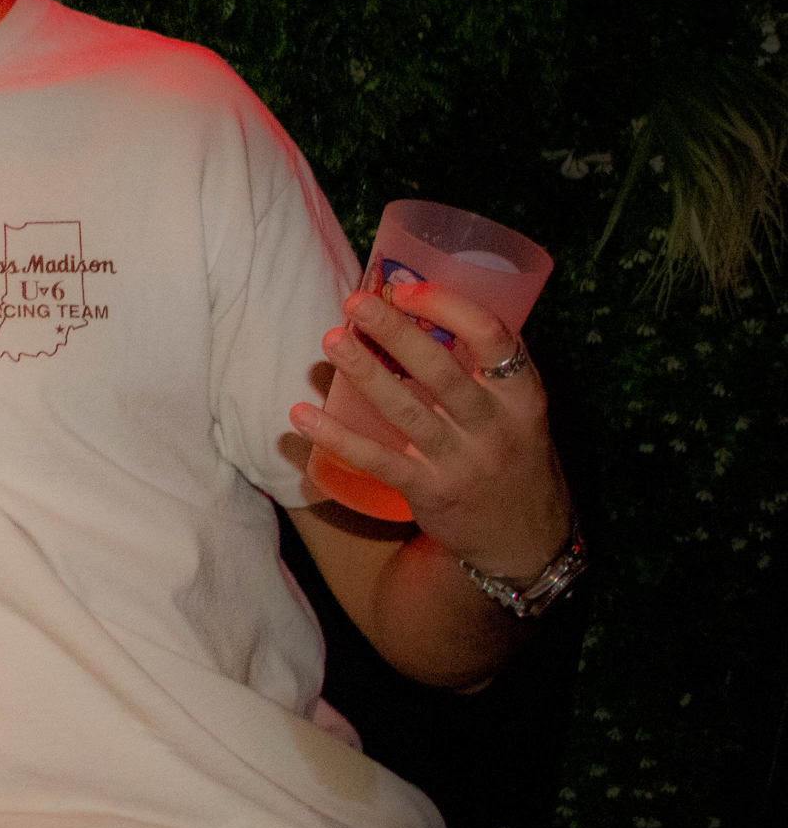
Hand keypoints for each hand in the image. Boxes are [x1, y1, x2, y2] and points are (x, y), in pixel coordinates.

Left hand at [292, 278, 573, 581]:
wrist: (525, 539)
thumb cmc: (510, 454)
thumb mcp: (517, 409)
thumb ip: (476, 366)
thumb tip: (406, 307)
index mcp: (522, 395)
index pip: (493, 337)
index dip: (448, 306)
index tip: (405, 289)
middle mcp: (495, 426)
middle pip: (441, 371)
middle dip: (395, 332)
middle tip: (356, 302)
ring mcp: (461, 461)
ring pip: (406, 410)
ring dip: (364, 372)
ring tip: (331, 340)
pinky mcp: (428, 491)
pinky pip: (377, 459)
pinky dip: (336, 436)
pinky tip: (302, 414)